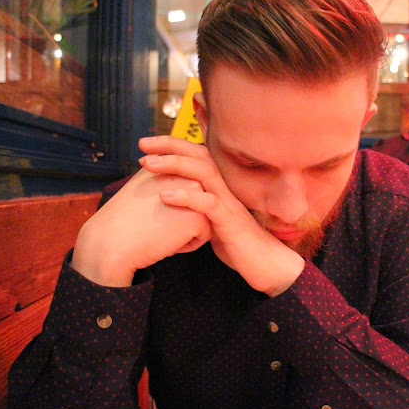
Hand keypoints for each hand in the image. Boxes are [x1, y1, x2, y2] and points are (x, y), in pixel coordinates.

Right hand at [71, 167, 210, 286]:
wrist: (111, 241)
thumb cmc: (125, 219)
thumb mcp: (144, 185)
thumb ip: (165, 176)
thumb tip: (187, 180)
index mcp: (171, 162)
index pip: (186, 194)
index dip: (169, 208)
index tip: (146, 210)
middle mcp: (186, 172)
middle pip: (198, 205)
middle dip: (180, 218)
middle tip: (152, 220)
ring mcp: (195, 192)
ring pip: (204, 219)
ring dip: (184, 231)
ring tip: (159, 228)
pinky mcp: (199, 214)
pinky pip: (204, 235)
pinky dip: (186, 244)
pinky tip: (165, 239)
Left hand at [139, 136, 304, 296]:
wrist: (265, 264)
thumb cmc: (237, 244)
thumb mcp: (212, 220)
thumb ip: (198, 207)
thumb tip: (173, 199)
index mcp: (221, 186)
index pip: (198, 155)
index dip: (173, 146)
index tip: (147, 146)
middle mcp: (226, 188)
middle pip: (200, 155)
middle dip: (170, 146)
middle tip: (143, 144)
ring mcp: (229, 202)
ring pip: (204, 172)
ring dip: (175, 164)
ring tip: (149, 163)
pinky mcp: (230, 220)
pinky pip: (208, 204)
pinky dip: (186, 197)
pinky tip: (165, 196)